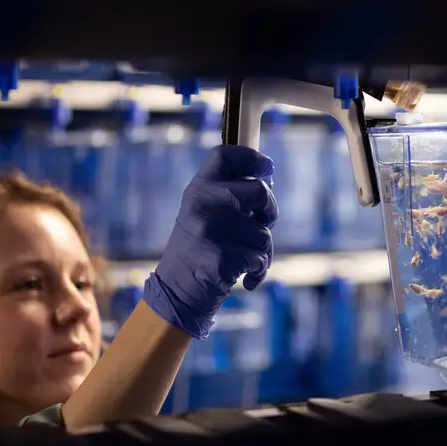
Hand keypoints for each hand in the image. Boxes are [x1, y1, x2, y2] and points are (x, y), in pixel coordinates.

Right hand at [143, 145, 277, 339]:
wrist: (176, 291)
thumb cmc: (197, 250)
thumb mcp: (202, 212)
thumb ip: (228, 194)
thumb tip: (267, 178)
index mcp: (198, 188)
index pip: (226, 154)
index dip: (252, 157)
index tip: (267, 168)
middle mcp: (203, 203)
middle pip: (260, 191)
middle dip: (270, 210)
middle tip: (263, 222)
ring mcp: (212, 230)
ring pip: (265, 232)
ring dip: (263, 250)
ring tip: (243, 259)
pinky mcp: (223, 258)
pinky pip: (261, 258)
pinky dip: (259, 270)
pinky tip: (246, 277)